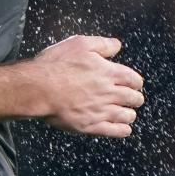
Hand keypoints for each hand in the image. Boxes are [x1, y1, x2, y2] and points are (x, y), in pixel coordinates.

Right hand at [19, 35, 144, 137]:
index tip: (134, 84)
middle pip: (134, 98)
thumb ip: (102, 44)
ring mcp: (101, 111)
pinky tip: (123, 128)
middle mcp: (109, 93)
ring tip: (126, 113)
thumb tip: (117, 46)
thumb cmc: (55, 66)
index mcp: (109, 72)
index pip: (134, 80)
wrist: (38, 89)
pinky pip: (115, 131)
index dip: (136, 82)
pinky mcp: (90, 125)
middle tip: (132, 98)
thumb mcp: (79, 44)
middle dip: (135, 98)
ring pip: (127, 116)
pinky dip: (123, 130)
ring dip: (129, 114)